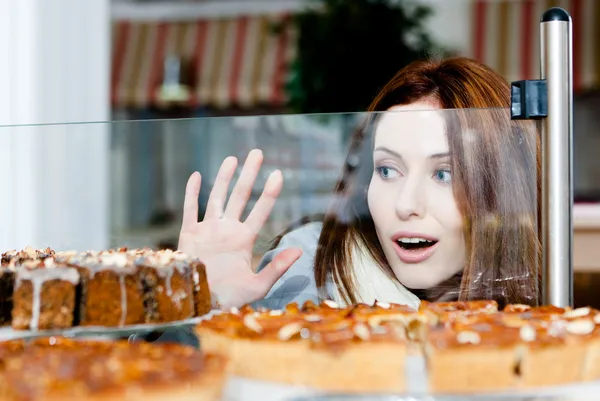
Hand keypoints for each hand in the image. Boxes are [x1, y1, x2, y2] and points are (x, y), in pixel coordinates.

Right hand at [178, 149, 301, 308]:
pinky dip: (192, 193)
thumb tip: (299, 251)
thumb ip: (276, 268)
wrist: (199, 305)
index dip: (269, 193)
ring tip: (232, 158)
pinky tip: (196, 176)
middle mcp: (227, 230)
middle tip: (257, 153)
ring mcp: (207, 230)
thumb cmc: (230, 299)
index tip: (279, 174)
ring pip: (217, 197)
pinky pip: (190, 209)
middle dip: (249, 175)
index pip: (260, 210)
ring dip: (224, 178)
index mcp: (244, 240)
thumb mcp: (257, 286)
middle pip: (240, 196)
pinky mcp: (188, 235)